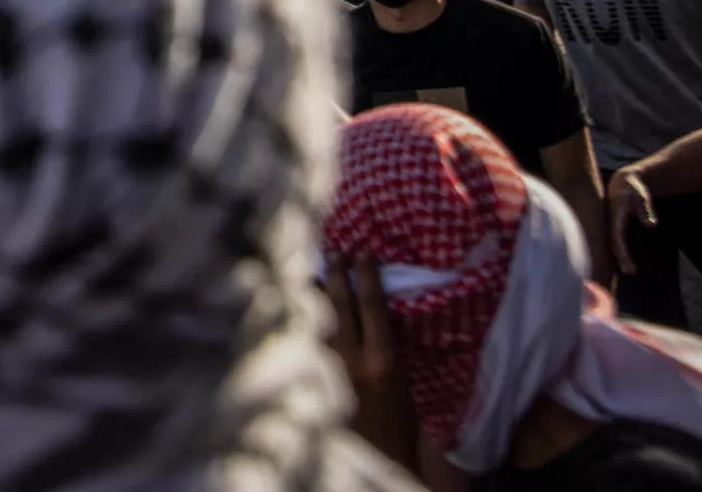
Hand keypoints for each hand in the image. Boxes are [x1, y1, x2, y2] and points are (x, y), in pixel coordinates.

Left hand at [323, 253, 412, 464]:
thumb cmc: (401, 413)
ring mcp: (328, 368)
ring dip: (313, 292)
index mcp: (382, 360)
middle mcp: (351, 360)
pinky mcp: (313, 377)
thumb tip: (374, 301)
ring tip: (309, 268)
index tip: (362, 252)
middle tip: (333, 250)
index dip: (367, 275)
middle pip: (339, 305)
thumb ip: (387, 340)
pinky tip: (298, 302)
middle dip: (336, 274)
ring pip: (315, 318)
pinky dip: (304, 317)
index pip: (372, 305)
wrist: (383, 451)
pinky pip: (307, 337)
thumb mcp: (403, 373)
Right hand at [607, 168, 656, 274]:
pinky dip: (619, 252)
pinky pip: (614, 241)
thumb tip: (652, 225)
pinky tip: (625, 262)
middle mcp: (609, 220)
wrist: (622, 181)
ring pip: (611, 243)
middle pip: (612, 242)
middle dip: (619, 257)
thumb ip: (646, 209)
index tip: (625, 259)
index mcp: (614, 213)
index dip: (620, 247)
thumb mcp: (641, 195)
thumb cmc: (633, 188)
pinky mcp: (612, 225)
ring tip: (630, 271)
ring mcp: (610, 223)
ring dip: (619, 257)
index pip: (615, 234)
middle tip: (630, 272)